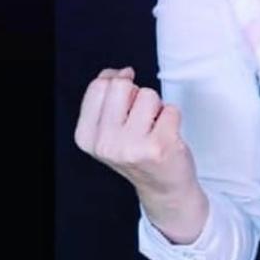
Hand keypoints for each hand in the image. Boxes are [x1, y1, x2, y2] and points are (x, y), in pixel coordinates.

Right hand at [73, 66, 197, 198]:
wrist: (163, 187)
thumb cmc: (139, 152)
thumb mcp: (110, 128)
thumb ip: (107, 96)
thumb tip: (120, 72)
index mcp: (86, 137)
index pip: (98, 86)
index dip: (117, 84)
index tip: (126, 102)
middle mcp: (105, 143)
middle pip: (121, 85)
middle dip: (137, 95)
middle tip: (141, 119)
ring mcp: (132, 146)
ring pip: (148, 94)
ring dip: (156, 107)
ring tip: (154, 129)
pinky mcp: (159, 146)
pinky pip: (171, 108)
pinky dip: (173, 118)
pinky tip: (167, 137)